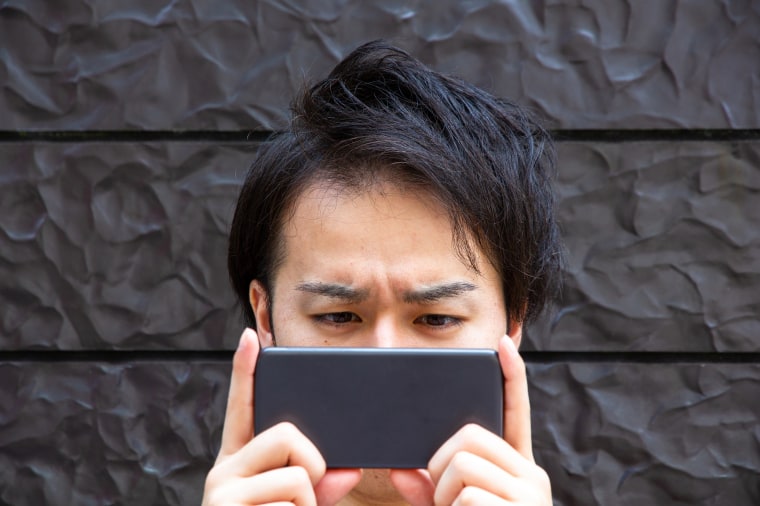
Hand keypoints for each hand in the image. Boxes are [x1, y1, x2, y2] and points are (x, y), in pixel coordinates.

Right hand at [202, 329, 361, 505]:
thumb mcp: (298, 504)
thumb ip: (321, 485)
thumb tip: (349, 470)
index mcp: (241, 464)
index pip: (242, 409)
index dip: (246, 371)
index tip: (249, 337)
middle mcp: (224, 470)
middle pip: (287, 434)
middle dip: (312, 467)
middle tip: (302, 498)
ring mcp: (222, 490)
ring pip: (298, 476)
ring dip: (308, 504)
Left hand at [390, 335, 550, 504]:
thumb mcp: (449, 505)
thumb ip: (427, 487)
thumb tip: (398, 470)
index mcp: (516, 468)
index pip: (516, 412)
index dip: (511, 376)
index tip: (503, 343)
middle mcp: (531, 475)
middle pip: (470, 434)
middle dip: (440, 462)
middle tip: (443, 495)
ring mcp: (530, 494)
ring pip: (462, 463)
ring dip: (442, 493)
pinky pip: (467, 495)